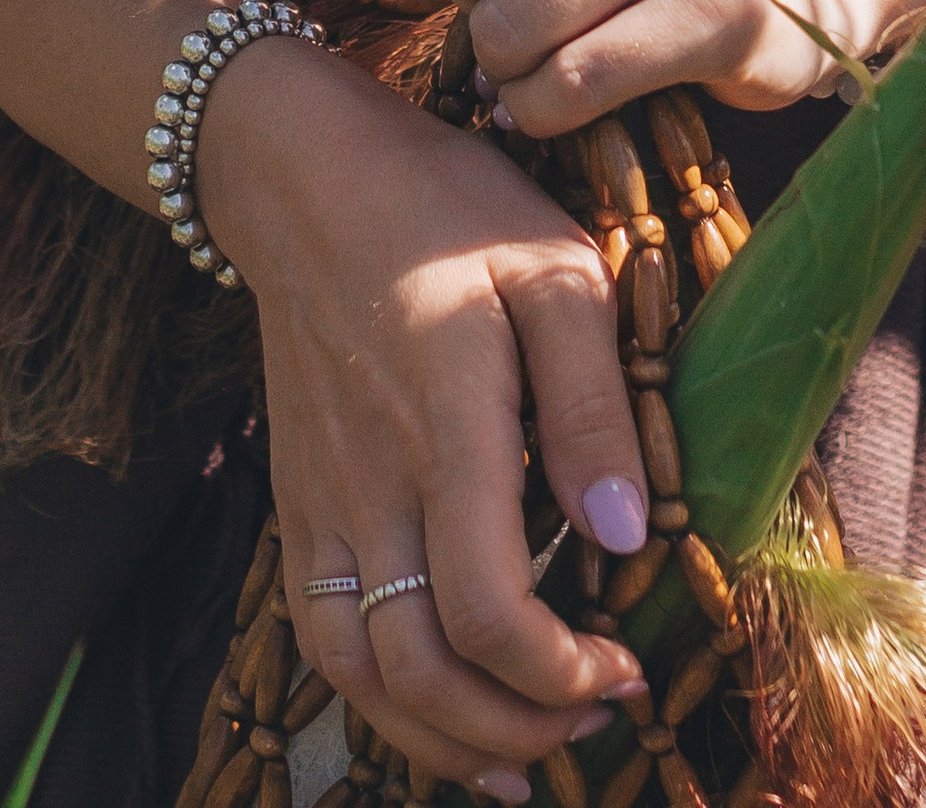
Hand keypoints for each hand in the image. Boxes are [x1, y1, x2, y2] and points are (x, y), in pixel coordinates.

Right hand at [197, 36, 653, 797]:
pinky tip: (431, 707)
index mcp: (446, 425)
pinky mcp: (296, 499)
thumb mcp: (552, 267)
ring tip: (519, 755)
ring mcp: (321, 497)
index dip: (559, 673)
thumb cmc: (445, 208)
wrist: (305, 175)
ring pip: (358, 670)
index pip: (488, 608)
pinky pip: (320, 630)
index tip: (625, 669)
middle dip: (514, 727)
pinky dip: (373, 695)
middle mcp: (371, 481)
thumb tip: (628, 534)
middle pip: (421, 667)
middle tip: (592, 722)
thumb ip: (595, 401)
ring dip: (439, 736)